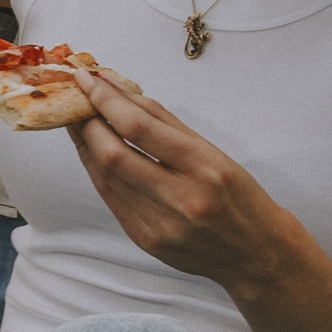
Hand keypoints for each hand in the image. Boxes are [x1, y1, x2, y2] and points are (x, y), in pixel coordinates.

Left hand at [66, 69, 303, 294]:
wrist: (258, 253)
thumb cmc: (239, 195)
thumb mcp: (213, 152)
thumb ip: (164, 122)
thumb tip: (119, 91)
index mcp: (204, 166)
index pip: (138, 127)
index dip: (104, 99)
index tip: (87, 78)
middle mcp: (181, 197)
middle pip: (111, 154)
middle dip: (85, 122)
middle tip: (73, 100)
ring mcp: (160, 224)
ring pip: (104, 177)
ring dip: (84, 145)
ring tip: (77, 122)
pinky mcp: (145, 240)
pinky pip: (110, 199)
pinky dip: (96, 172)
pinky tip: (92, 153)